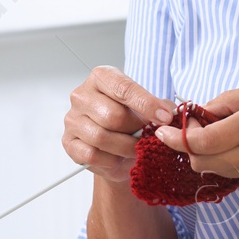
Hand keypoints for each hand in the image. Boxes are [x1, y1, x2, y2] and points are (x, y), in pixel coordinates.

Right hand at [63, 66, 176, 185]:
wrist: (114, 145)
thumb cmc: (130, 121)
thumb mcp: (147, 108)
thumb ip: (159, 107)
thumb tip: (170, 112)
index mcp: (102, 77)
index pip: (124, 88)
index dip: (147, 104)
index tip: (165, 118)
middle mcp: (82, 95)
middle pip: (113, 115)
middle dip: (136, 130)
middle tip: (149, 138)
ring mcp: (72, 119)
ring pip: (102, 137)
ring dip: (126, 148)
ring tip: (137, 149)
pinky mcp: (68, 142)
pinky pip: (92, 154)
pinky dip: (111, 160)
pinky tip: (119, 158)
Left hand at [152, 81, 238, 186]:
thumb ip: (232, 100)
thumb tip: (204, 110)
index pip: (203, 142)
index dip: (177, 138)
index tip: (164, 129)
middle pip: (202, 162)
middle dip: (187, 147)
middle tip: (190, 127)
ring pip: (216, 169)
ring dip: (205, 154)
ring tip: (212, 132)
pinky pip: (235, 171)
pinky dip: (224, 158)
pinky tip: (232, 141)